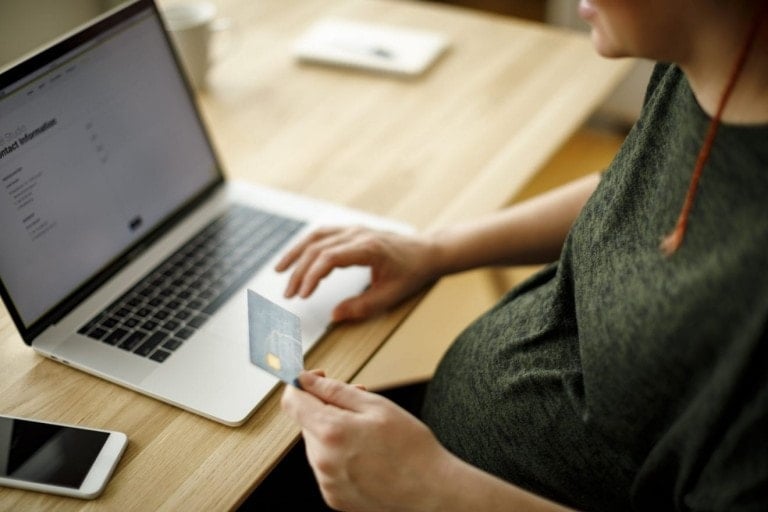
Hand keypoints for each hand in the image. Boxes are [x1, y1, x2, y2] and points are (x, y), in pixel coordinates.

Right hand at [275, 227, 437, 320]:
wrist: (426, 251)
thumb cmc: (412, 273)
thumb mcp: (391, 296)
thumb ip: (362, 307)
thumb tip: (334, 316)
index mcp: (368, 248)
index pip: (330, 257)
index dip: (312, 276)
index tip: (302, 295)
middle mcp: (357, 234)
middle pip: (318, 248)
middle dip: (299, 272)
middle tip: (289, 295)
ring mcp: (353, 229)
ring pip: (316, 237)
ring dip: (296, 254)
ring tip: (279, 272)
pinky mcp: (351, 230)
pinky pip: (322, 235)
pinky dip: (306, 246)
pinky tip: (296, 259)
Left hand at [281, 371, 449, 511]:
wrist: (431, 492)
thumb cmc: (411, 447)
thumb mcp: (376, 406)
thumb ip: (335, 390)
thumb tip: (305, 379)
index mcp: (331, 432)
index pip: (292, 401)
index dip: (301, 383)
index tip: (317, 378)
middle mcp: (322, 461)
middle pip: (307, 422)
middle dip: (327, 408)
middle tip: (360, 405)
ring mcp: (327, 483)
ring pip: (318, 444)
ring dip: (334, 432)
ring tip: (370, 435)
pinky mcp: (335, 498)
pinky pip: (328, 467)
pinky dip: (341, 456)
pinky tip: (368, 456)